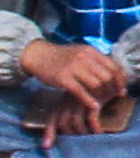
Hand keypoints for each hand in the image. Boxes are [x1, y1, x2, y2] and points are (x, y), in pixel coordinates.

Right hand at [19, 40, 134, 138]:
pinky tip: (93, 106)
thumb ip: (94, 60)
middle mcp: (83, 58)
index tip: (120, 90)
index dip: (120, 80)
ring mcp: (72, 67)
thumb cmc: (60, 57)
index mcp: (90, 51)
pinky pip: (80, 91)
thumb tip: (111, 73)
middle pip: (106, 77)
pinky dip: (88, 100)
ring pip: (95, 84)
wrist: (38, 55)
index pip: (113, 67)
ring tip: (101, 101)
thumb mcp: (79, 52)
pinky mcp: (62, 78)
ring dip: (100, 95)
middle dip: (110, 89)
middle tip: (110, 98)